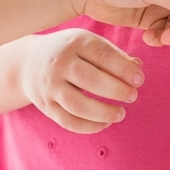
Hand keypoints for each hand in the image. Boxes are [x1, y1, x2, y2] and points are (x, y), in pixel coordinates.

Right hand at [14, 30, 141, 133]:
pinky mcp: (46, 105)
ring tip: (121, 114)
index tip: (139, 80)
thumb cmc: (71, 51)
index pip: (103, 56)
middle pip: (90, 80)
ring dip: (103, 113)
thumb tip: (138, 68)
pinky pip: (68, 121)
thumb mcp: (90, 43)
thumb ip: (115, 55)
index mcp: (75, 43)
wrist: (29, 62)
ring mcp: (50, 86)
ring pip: (77, 105)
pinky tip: (105, 124)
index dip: (124, 70)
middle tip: (133, 97)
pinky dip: (89, 127)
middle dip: (116, 91)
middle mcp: (60, 63)